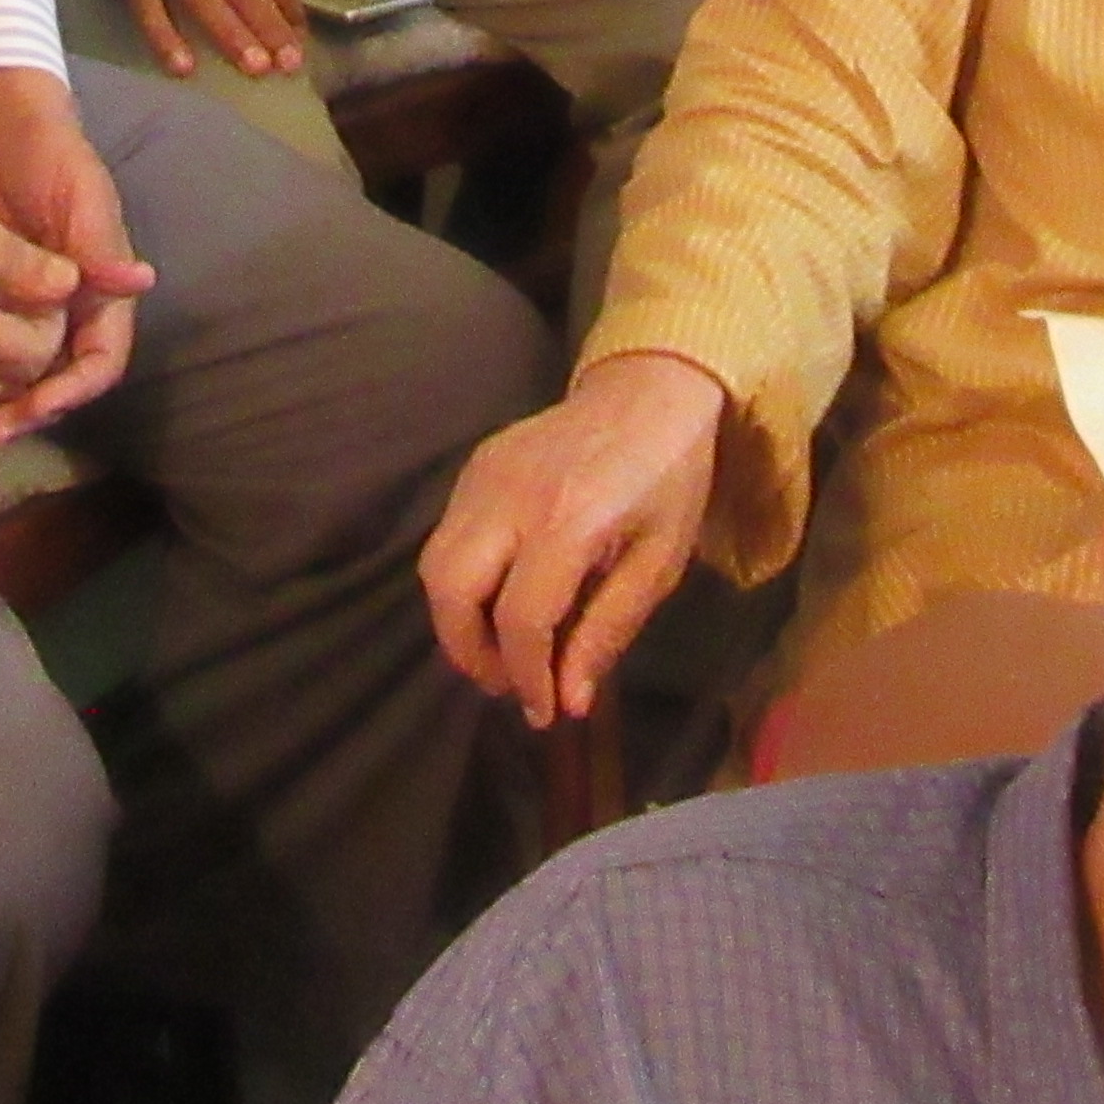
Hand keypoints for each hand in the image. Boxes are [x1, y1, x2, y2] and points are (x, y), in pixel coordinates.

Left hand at [0, 68, 154, 439]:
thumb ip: (97, 241)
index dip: (72, 389)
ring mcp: (28, 307)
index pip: (99, 359)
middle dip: (28, 411)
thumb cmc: (46, 150)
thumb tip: (136, 281)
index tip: (36, 409)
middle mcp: (70, 308)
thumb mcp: (75, 191)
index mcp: (101, 288)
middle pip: (58, 380)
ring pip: (20, 375)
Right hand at [421, 352, 725, 726]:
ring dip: (458, 620)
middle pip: (451, 589)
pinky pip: (447, 535)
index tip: (542, 712)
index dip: (526, 677)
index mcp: (570, 520)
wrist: (648, 391)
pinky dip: (463, 580)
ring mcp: (484, 476)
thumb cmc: (669, 480)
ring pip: (435, 564)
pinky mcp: (473, 466)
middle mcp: (512, 496)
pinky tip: (503, 595)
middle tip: (509, 682)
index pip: (521, 618)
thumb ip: (608, 630)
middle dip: (469, 652)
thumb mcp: (658, 563)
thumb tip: (570, 702)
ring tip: (504, 648)